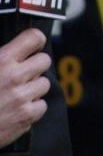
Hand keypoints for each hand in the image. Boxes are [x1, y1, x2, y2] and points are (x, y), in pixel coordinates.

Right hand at [0, 28, 50, 146]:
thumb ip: (1, 57)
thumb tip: (14, 50)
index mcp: (2, 60)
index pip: (34, 37)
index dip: (36, 41)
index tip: (33, 47)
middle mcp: (14, 76)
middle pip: (44, 60)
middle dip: (36, 66)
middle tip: (24, 74)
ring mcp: (21, 98)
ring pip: (45, 84)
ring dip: (34, 88)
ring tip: (18, 93)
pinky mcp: (26, 117)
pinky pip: (42, 106)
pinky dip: (32, 109)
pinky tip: (18, 109)